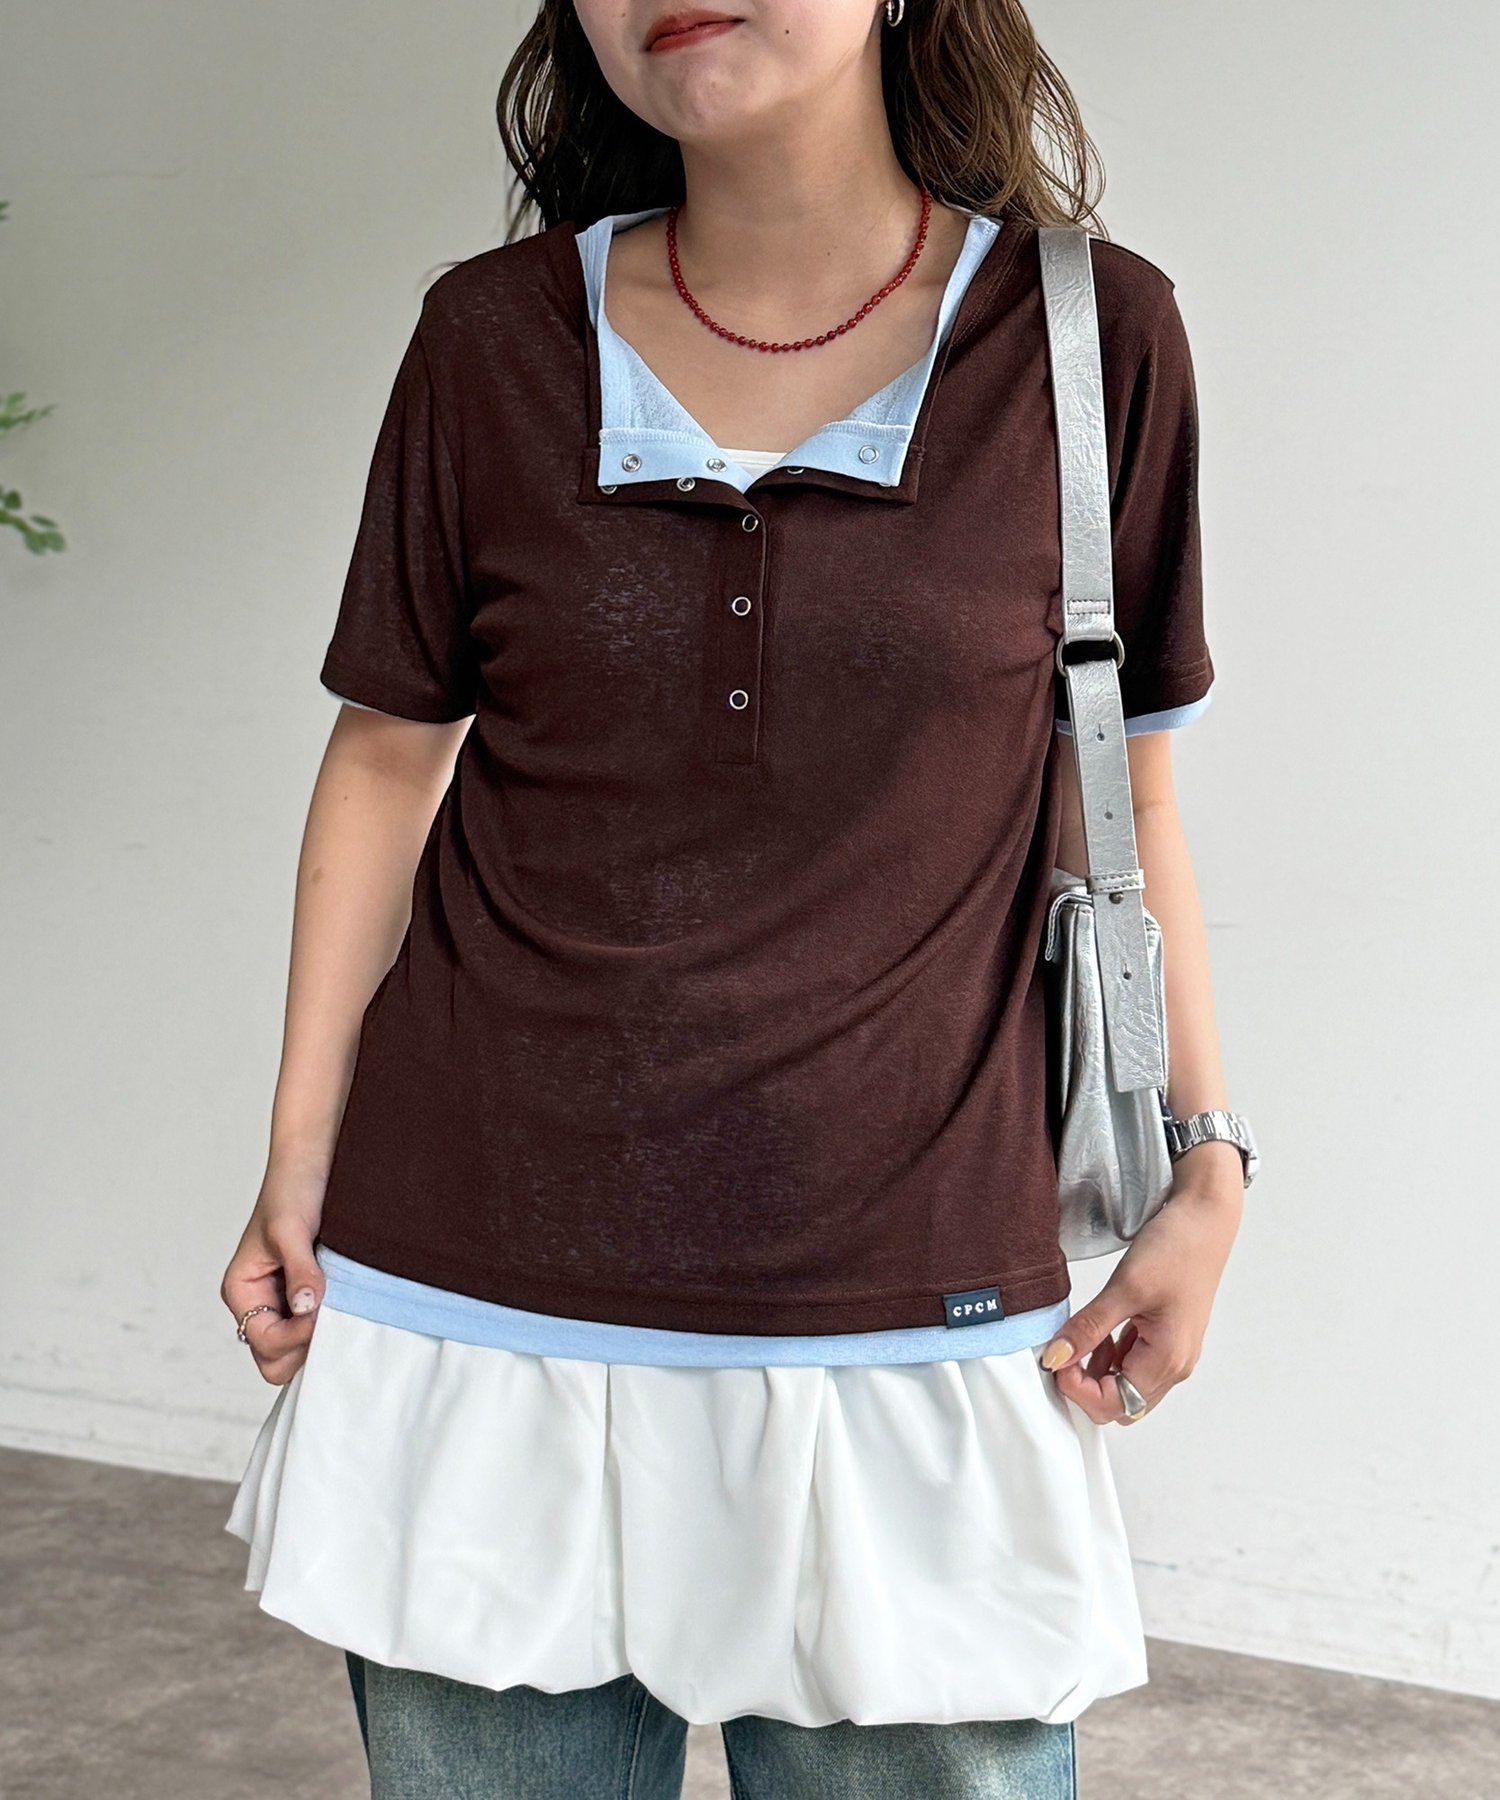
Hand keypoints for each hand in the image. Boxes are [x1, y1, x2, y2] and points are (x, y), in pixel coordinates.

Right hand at [221, 1149, 331, 1384]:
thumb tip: (306, 1308)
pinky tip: (346, 1302)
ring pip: (297, 1347)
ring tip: (340, 1305)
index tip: (322, 1310)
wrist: (312, 1161)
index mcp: (242, 1291)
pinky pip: (315, 1327)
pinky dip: (329, 1323)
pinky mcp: (307, 1293)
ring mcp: (283, 1301)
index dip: (296, 1336)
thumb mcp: (292, 1229)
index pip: (265, 1342)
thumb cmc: (292, 1189)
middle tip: (331, 1316)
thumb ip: (299, 1271)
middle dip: (303, 1346)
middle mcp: (259, 1302)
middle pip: (276, 1358)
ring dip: (319, 1335)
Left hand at [1040, 1174, 1242, 1424]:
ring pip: (1125, 1385)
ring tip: (1080, 1334)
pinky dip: (1110, 1356)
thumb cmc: (1177, 1248)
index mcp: (1168, 1360)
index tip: (1056, 1359)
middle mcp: (1175, 1365)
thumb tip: (1055, 1358)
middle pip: (1120, 1404)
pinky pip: (1133, 1363)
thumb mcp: (1124, 1288)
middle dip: (1085, 1386)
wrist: (1205, 1219)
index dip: (1078, 1389)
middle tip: (1062, 1351)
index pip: (1113, 1405)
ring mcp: (1173, 1353)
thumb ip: (1088, 1328)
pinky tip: (1098, 1330)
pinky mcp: (1167, 1338)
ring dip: (1096, 1370)